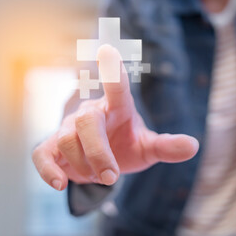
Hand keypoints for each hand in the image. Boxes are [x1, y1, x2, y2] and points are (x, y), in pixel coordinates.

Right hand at [32, 44, 198, 190]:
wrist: (102, 159)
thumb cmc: (126, 145)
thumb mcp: (148, 148)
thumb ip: (167, 146)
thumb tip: (194, 146)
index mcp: (118, 107)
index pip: (117, 87)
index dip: (113, 72)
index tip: (108, 51)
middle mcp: (91, 112)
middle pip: (87, 122)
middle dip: (100, 153)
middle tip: (112, 177)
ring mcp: (68, 128)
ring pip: (67, 140)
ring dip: (86, 166)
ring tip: (100, 176)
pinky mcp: (52, 146)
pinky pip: (42, 154)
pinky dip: (49, 170)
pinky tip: (60, 184)